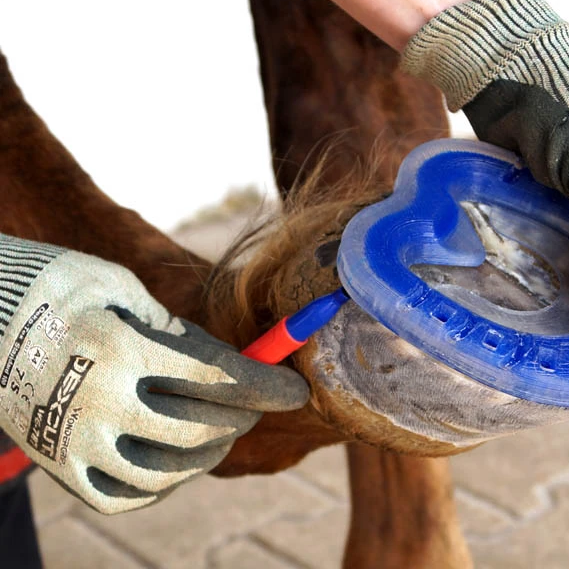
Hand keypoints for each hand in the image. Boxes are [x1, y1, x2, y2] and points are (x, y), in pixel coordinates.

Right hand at [0, 235, 308, 513]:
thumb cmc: (58, 286)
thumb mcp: (122, 288)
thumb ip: (179, 332)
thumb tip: (232, 363)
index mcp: (120, 350)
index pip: (217, 379)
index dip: (266, 386)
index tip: (297, 390)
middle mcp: (97, 405)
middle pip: (199, 429)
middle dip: (244, 417)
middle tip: (260, 404)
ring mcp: (72, 442)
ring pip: (167, 472)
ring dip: (210, 453)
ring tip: (224, 431)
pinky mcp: (57, 464)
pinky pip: (124, 496)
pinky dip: (164, 483)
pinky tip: (180, 459)